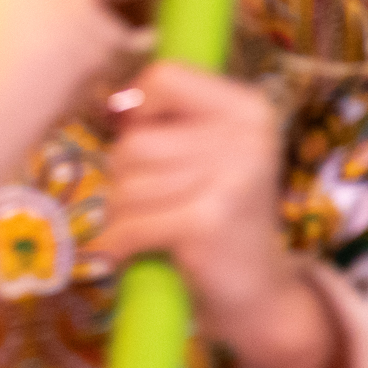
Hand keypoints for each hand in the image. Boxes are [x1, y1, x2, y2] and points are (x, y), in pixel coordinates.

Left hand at [96, 62, 349, 367]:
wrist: (258, 290)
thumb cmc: (213, 212)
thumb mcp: (200, 152)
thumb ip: (158, 118)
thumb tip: (109, 103)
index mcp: (248, 108)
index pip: (164, 77)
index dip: (138, 110)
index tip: (153, 141)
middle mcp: (248, 136)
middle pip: (133, 140)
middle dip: (127, 178)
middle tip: (164, 204)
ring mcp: (232, 178)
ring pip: (124, 182)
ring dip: (125, 213)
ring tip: (161, 227)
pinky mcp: (208, 221)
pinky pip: (128, 224)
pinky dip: (122, 244)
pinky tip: (146, 252)